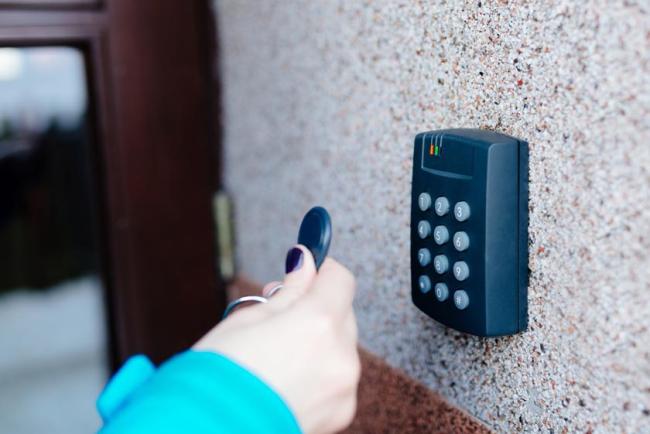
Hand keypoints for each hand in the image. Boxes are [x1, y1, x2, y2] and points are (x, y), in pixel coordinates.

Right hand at [193, 245, 359, 433]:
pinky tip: (286, 378)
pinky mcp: (340, 413)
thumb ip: (288, 291)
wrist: (207, 431)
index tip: (304, 270)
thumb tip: (305, 264)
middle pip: (342, 313)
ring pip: (341, 347)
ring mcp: (343, 388)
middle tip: (278, 313)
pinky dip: (319, 372)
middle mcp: (340, 356)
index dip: (321, 270)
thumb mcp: (247, 320)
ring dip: (319, 341)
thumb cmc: (218, 378)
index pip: (340, 279)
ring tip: (276, 352)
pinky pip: (337, 378)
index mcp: (318, 324)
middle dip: (316, 308)